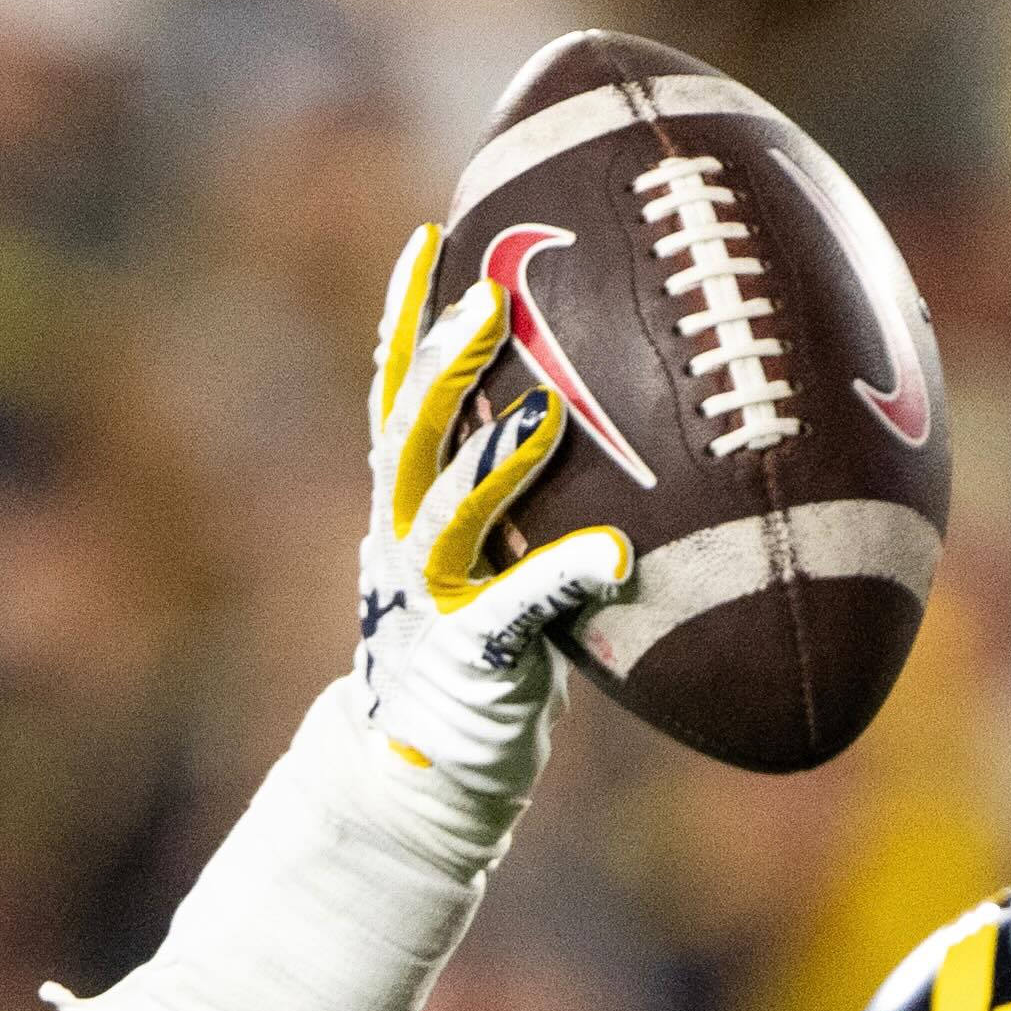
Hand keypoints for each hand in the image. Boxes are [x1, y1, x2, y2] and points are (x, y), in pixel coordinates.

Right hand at [351, 225, 632, 844]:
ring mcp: (433, 599)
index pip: (396, 395)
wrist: (421, 772)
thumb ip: (522, 494)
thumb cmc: (478, 653)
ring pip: (448, 512)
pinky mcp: (472, 658)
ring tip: (541, 409)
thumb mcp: (491, 558)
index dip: (406, 319)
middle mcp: (407, 540)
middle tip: (489, 294)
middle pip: (411, 433)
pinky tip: (613, 558)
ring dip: (492, 459)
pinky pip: (517, 612)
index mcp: (408, 506)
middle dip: (442, 361)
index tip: (433, 239)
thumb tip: (605, 412)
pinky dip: (563, 579)